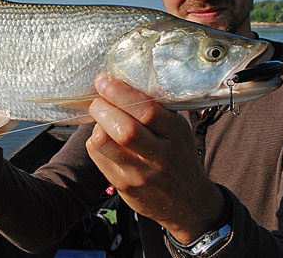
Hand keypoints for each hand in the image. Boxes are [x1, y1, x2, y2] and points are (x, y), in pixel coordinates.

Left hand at [85, 75, 225, 243]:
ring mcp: (140, 174)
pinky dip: (95, 139)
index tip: (104, 80)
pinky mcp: (123, 186)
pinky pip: (97, 154)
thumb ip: (155, 109)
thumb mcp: (177, 130)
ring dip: (96, 123)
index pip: (147, 111)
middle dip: (103, 108)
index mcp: (176, 134)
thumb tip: (121, 79)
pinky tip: (105, 137)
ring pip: (103, 141)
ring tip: (102, 118)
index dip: (120, 92)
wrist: (186, 203)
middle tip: (98, 99)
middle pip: (123, 129)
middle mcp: (160, 156)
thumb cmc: (177, 156)